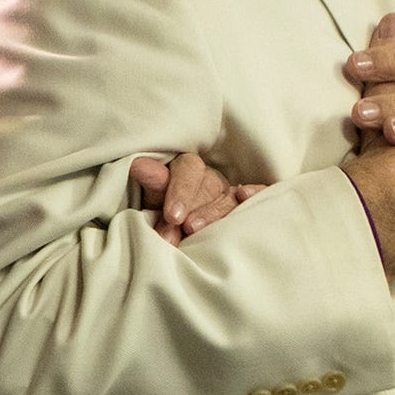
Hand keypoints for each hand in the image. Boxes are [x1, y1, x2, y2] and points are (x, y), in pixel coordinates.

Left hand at [129, 153, 264, 245]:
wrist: (178, 227)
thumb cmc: (166, 208)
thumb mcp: (156, 198)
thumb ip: (154, 184)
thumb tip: (137, 165)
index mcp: (187, 168)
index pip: (188, 171)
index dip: (181, 191)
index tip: (172, 216)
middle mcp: (210, 178)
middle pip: (207, 186)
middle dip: (193, 207)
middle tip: (182, 227)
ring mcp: (229, 194)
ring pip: (227, 199)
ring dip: (213, 212)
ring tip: (196, 228)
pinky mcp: (242, 209)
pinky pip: (257, 196)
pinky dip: (255, 193)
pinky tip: (245, 195)